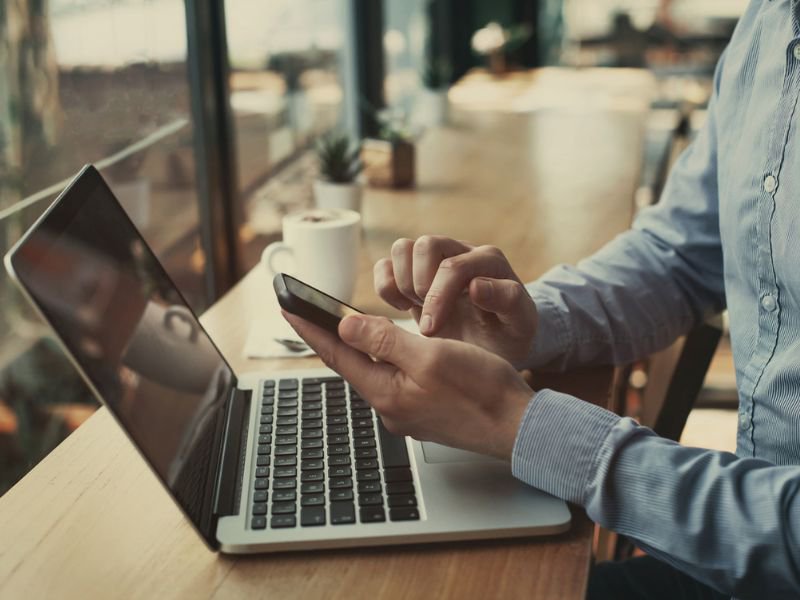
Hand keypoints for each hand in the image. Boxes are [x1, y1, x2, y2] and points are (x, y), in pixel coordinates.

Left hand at [283, 311, 533, 459]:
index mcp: (386, 392)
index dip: (311, 328)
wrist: (515, 426)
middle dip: (327, 336)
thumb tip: (345, 327)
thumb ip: (385, 341)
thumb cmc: (481, 391)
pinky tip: (383, 348)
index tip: (288, 307)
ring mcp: (405, 410)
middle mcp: (390, 405)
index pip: (336, 355)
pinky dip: (381, 357)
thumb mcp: (430, 356)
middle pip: (349, 364)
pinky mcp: (421, 409)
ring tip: (338, 324)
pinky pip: (392, 378)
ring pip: (371, 370)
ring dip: (355, 347)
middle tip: (306, 311)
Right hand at [374, 236, 537, 367]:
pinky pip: (386, 264)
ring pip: (402, 248)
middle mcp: (461, 252)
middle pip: (425, 245)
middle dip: (420, 286)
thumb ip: (508, 300)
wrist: (495, 345)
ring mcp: (435, 260)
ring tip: (417, 309)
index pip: (453, 266)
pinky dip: (387, 286)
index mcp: (489, 261)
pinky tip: (403, 307)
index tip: (433, 330)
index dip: (438, 297)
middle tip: (430, 319)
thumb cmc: (509, 334)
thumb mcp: (520, 324)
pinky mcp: (414, 273)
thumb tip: (476, 285)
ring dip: (402, 283)